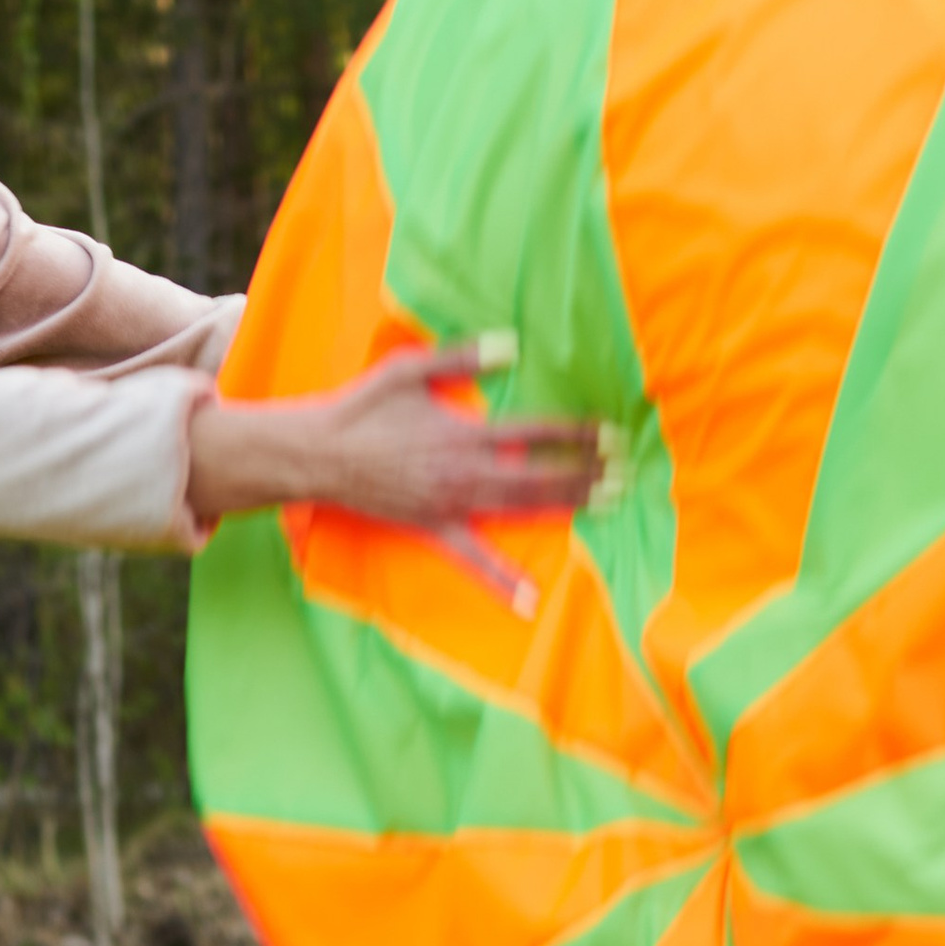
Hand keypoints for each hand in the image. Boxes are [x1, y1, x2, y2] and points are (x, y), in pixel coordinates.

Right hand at [182, 340, 603, 545]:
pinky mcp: (434, 528)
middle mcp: (466, 472)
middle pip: (541, 475)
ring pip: (522, 509)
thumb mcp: (409, 369)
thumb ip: (463, 358)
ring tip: (607, 503)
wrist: (317, 454)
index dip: (577, 434)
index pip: (536, 433)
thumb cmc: (361, 407)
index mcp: (465, 433)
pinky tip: (530, 601)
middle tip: (627, 472)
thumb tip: (511, 344)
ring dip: (567, 505)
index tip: (611, 433)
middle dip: (586, 473)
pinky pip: (473, 560)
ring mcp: (452, 505)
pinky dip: (502, 581)